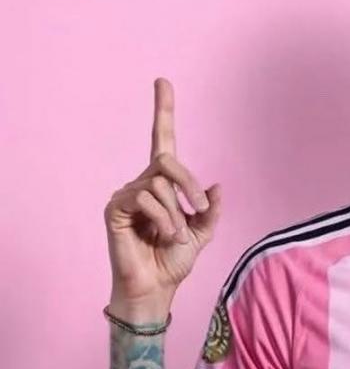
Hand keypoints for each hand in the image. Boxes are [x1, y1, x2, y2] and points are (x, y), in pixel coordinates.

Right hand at [104, 77, 222, 318]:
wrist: (157, 287)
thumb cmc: (175, 260)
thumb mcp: (203, 233)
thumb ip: (210, 209)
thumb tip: (216, 185)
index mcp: (165, 186)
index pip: (164, 141)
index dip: (163, 111)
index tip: (163, 81)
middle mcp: (144, 183)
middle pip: (167, 159)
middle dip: (188, 183)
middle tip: (199, 208)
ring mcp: (127, 194)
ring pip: (159, 184)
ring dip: (176, 213)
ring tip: (175, 236)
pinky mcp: (114, 207)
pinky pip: (144, 197)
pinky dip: (163, 218)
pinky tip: (164, 235)